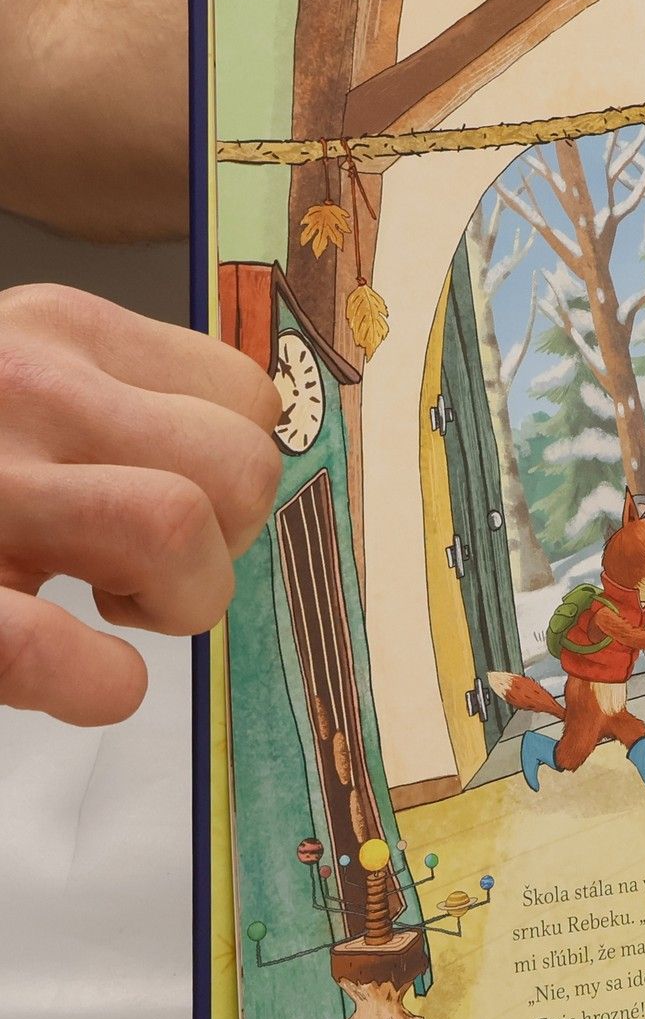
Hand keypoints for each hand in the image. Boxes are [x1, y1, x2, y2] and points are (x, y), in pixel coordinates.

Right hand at [0, 285, 280, 723]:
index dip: (232, 476)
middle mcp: (19, 387)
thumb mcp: (25, 388)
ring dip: (175, 604)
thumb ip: (122, 409)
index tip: (176, 506)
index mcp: (55, 332)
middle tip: (144, 574)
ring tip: (103, 612)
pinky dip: (98, 686)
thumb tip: (244, 482)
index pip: (248, 399)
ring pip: (179, 532)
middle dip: (223, 544)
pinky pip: (69, 654)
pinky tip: (70, 680)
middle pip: (240, 467)